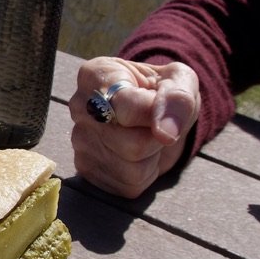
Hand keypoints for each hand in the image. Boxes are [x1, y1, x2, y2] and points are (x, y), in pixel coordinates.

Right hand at [69, 58, 200, 197]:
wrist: (156, 117)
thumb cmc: (164, 92)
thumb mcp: (180, 80)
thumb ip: (178, 97)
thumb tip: (165, 132)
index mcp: (95, 75)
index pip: (123, 105)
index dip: (154, 113)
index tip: (164, 111)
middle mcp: (79, 107)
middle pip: (130, 141)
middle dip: (155, 136)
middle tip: (154, 121)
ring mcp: (80, 141)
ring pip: (130, 165)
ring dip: (151, 155)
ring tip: (145, 135)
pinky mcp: (86, 170)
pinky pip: (127, 184)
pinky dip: (144, 173)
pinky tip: (137, 155)